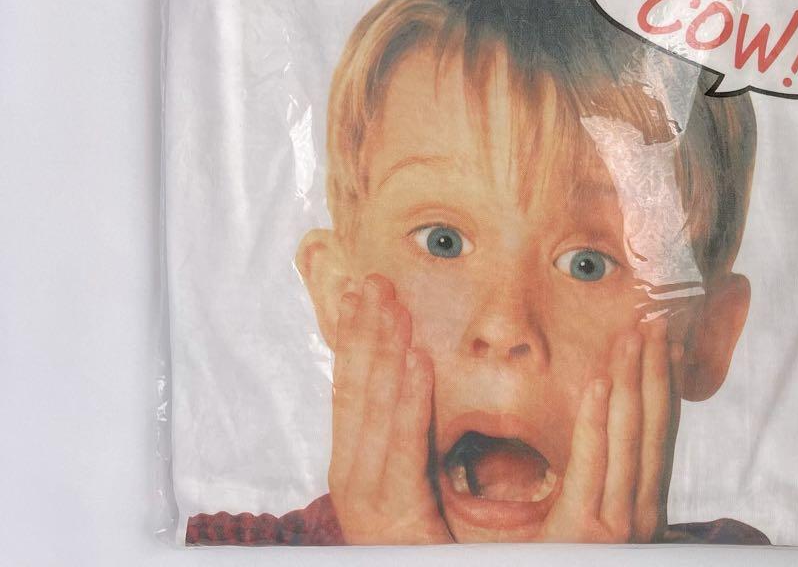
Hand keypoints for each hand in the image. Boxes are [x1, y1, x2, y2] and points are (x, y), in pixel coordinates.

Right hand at [328, 273, 449, 544]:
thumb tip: (412, 372)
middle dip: (366, 331)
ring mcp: (369, 500)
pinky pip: (404, 448)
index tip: (361, 291)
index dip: (354, 337)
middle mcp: (352, 478)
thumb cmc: (424, 540)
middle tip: (376, 280)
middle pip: (357, 390)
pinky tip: (417, 360)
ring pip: (376, 411)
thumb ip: (407, 432)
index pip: (349, 388)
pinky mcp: (397, 516)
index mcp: (353, 465)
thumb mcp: (411, 477)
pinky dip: (410, 400)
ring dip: (386, 352)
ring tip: (396, 307)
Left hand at [539, 317, 681, 542]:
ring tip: (634, 336)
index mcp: (639, 512)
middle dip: (655, 372)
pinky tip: (600, 382)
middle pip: (651, 429)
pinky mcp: (585, 536)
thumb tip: (607, 432)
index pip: (656, 435)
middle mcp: (639, 519)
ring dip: (632, 382)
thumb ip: (602, 486)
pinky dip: (597, 421)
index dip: (663, 385)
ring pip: (629, 438)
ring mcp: (616, 529)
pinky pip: (592, 465)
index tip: (666, 343)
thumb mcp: (592, 526)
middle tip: (656, 321)